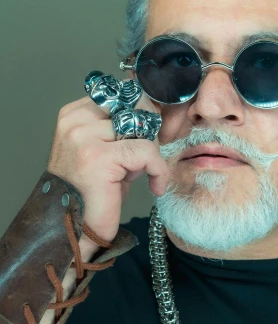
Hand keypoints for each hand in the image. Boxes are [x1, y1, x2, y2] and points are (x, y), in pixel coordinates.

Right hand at [47, 84, 170, 244]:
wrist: (72, 229)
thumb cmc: (91, 193)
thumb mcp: (105, 150)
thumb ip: (121, 129)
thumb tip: (152, 112)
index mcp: (74, 114)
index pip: (121, 94)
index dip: (142, 114)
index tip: (151, 137)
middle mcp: (75, 121)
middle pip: (133, 104)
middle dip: (149, 130)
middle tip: (149, 159)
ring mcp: (83, 137)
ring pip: (141, 128)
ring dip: (150, 152)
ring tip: (141, 175)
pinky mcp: (98, 157)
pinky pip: (146, 151)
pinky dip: (158, 170)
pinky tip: (155, 186)